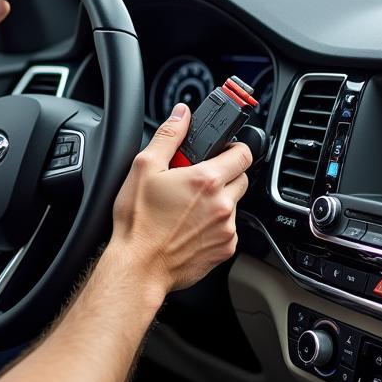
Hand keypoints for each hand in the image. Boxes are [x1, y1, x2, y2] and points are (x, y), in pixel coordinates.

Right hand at [109, 103, 251, 294]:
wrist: (139, 267)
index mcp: (206, 180)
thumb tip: (182, 114)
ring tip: (187, 208)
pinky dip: (214, 225)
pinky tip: (190, 227)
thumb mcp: (144, 168)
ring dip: (218, 201)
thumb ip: (168, 136)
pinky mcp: (225, 250)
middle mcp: (223, 204)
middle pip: (241, 178)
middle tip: (196, 181)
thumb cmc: (138, 222)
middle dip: (223, 175)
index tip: (221, 151)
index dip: (233, 148)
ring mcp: (226, 229)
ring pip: (234, 205)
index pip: (243, 153)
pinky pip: (228, 229)